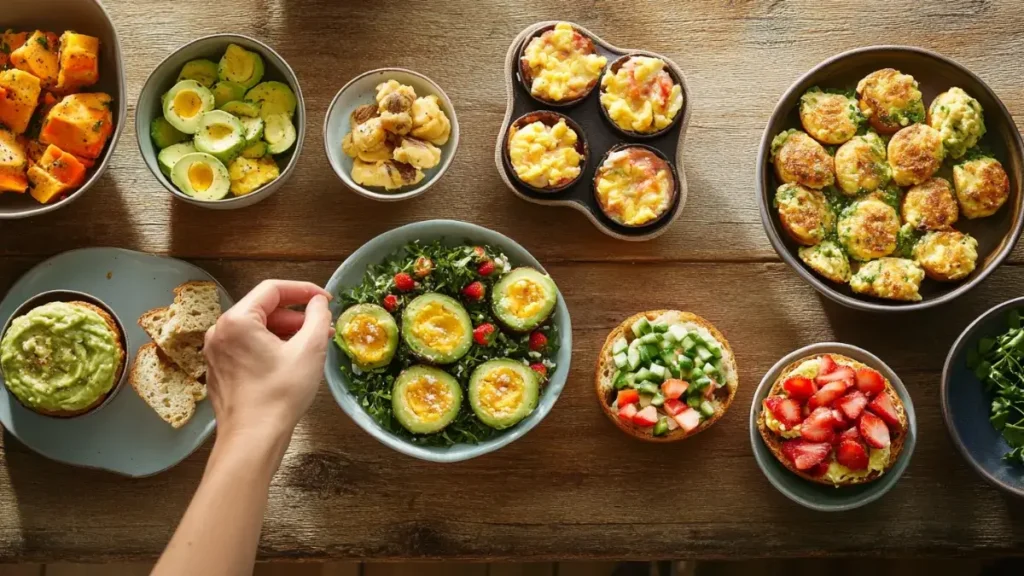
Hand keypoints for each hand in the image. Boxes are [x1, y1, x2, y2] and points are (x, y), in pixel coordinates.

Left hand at [204, 280, 332, 449]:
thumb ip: (318, 317)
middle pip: (263, 309)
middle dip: (296, 315)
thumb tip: (319, 303)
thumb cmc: (281, 393)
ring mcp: (215, 352)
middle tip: (323, 326)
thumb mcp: (310, 350)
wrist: (253, 439)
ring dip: (285, 332)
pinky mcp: (219, 370)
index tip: (326, 300)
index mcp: (237, 320)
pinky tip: (290, 361)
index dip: (303, 290)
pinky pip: (246, 347)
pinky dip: (269, 347)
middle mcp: (219, 331)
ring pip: (255, 329)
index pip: (273, 289)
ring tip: (311, 344)